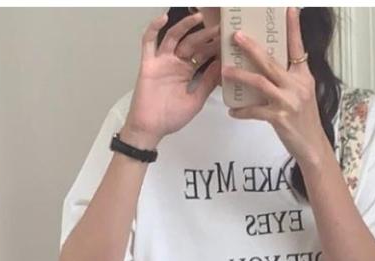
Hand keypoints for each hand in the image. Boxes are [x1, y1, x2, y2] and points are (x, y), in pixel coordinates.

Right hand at [122, 11, 221, 146]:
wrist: (150, 128)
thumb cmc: (170, 118)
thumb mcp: (195, 101)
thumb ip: (206, 84)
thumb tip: (219, 67)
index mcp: (186, 73)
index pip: (202, 55)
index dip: (213, 47)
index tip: (226, 39)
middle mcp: (175, 64)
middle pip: (191, 44)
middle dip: (205, 35)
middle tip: (219, 27)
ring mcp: (161, 62)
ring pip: (173, 37)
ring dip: (185, 26)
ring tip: (199, 17)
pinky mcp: (148, 64)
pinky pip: (149, 42)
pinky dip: (154, 29)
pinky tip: (163, 18)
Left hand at [221, 7, 330, 166]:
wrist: (312, 146)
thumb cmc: (304, 120)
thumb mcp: (302, 95)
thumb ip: (290, 80)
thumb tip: (270, 67)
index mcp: (303, 76)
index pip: (298, 48)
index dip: (293, 28)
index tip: (289, 8)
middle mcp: (297, 85)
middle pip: (271, 61)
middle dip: (251, 47)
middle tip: (236, 36)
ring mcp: (288, 101)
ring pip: (260, 82)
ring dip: (240, 75)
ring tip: (225, 70)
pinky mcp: (280, 118)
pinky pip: (256, 111)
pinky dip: (242, 111)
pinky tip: (232, 111)